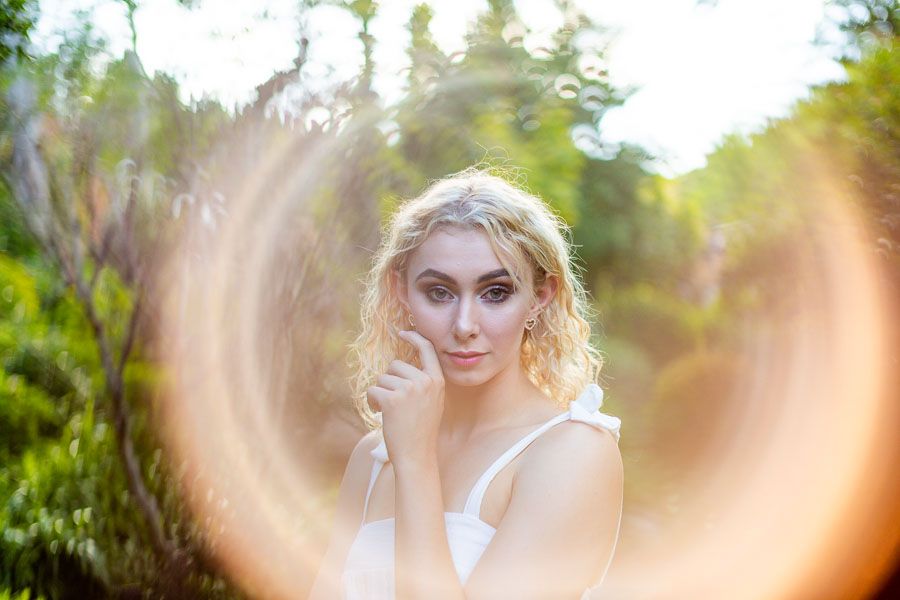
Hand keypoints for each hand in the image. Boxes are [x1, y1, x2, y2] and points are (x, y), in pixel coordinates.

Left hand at [367, 330, 444, 468]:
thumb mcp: (431, 401)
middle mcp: (424, 381)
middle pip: (395, 365)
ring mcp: (408, 389)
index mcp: (436, 380)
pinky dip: (371, 401)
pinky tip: (380, 413)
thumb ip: (422, 382)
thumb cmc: (421, 430)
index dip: (414, 338)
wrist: (417, 454)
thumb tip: (401, 366)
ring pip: (382, 378)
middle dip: (389, 381)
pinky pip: (373, 390)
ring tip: (389, 411)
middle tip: (394, 402)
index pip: (426, 349)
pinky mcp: (392, 399)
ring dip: (380, 393)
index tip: (403, 332)